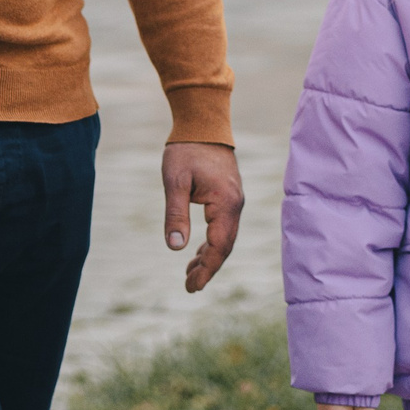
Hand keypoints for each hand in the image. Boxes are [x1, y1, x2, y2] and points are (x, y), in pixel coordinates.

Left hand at [161, 141, 243, 292]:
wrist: (202, 122)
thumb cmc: (186, 150)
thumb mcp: (175, 182)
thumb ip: (175, 215)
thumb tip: (176, 248)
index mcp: (225, 203)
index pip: (219, 246)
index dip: (207, 269)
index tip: (193, 286)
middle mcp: (235, 205)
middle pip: (225, 246)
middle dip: (208, 268)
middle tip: (189, 286)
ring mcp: (233, 200)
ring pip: (224, 237)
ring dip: (209, 256)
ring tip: (190, 274)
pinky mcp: (228, 196)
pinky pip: (222, 227)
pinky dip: (211, 242)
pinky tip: (197, 251)